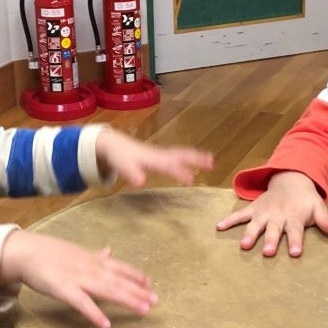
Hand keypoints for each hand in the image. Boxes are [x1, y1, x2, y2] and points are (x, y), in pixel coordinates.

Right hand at [0, 229, 155, 327]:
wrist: (26, 252)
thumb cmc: (50, 253)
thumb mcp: (77, 251)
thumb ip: (95, 255)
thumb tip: (109, 251)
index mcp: (93, 260)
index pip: (120, 267)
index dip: (136, 276)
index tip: (151, 285)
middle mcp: (91, 269)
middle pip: (118, 281)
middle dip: (138, 291)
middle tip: (156, 301)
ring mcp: (79, 279)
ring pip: (107, 291)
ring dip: (127, 300)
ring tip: (143, 310)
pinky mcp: (64, 290)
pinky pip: (82, 304)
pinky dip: (95, 314)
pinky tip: (106, 325)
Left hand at [95, 129, 212, 186]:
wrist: (116, 145)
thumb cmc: (121, 157)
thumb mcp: (124, 166)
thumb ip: (132, 174)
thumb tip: (140, 182)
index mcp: (153, 159)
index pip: (169, 166)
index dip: (180, 172)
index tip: (192, 180)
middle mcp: (160, 155)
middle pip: (180, 155)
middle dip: (195, 158)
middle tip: (211, 162)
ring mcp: (162, 154)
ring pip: (181, 153)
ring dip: (196, 156)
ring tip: (211, 160)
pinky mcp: (162, 155)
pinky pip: (179, 155)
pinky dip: (190, 156)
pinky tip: (196, 161)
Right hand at [215, 171, 327, 256]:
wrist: (291, 180)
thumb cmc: (305, 200)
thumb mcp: (317, 207)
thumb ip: (324, 220)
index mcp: (294, 217)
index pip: (296, 232)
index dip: (296, 242)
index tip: (295, 254)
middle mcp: (278, 216)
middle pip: (274, 231)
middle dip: (271, 241)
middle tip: (268, 253)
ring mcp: (263, 213)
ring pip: (256, 225)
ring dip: (250, 234)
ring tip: (244, 245)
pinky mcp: (253, 209)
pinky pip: (239, 214)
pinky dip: (229, 220)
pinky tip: (218, 227)